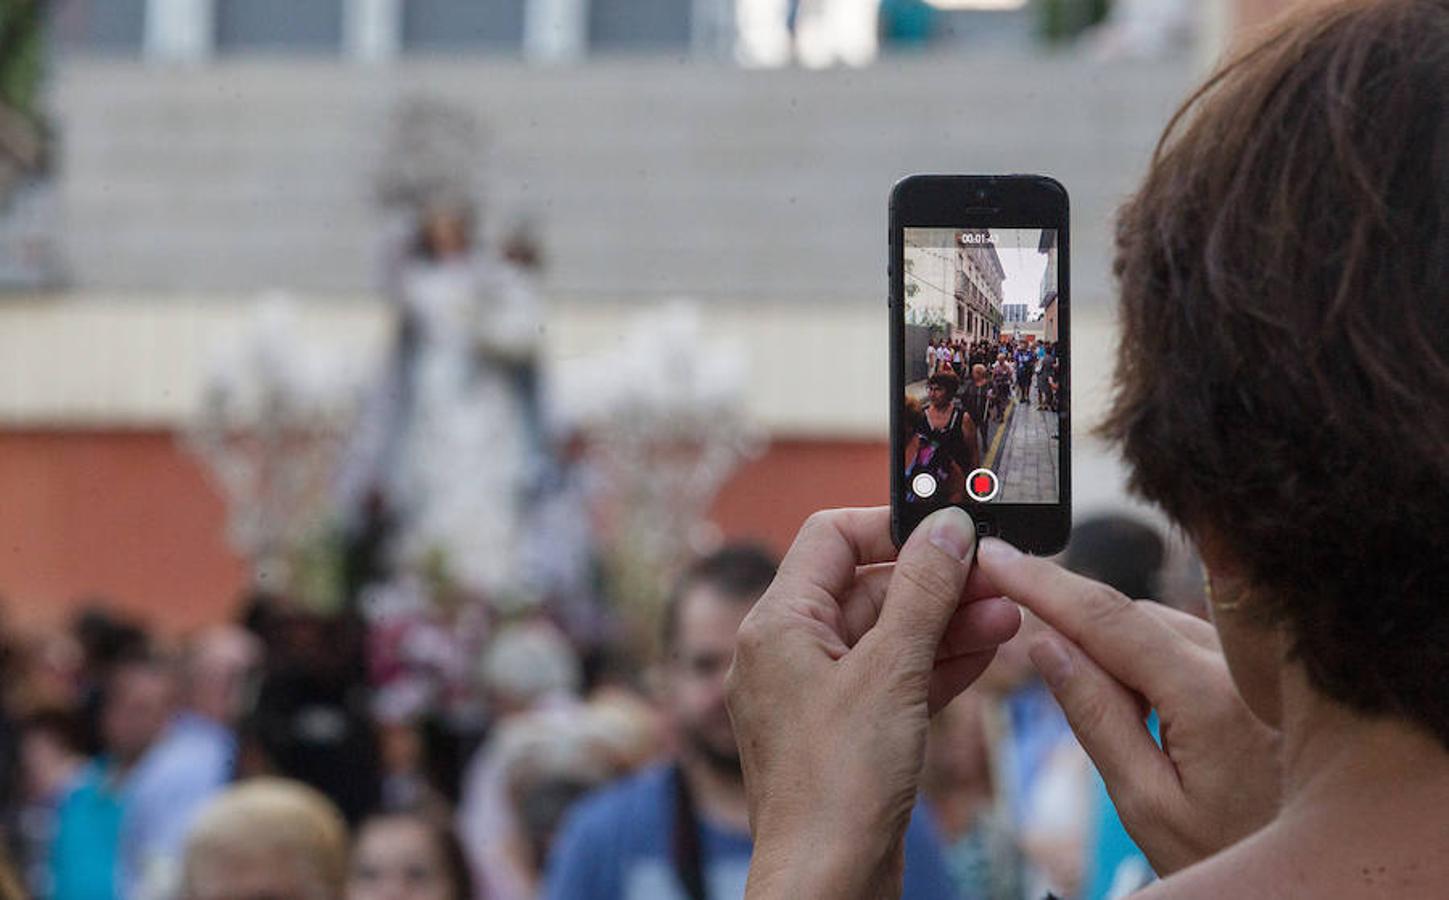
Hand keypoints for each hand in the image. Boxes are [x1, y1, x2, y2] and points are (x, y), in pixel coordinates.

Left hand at [725, 507, 1021, 898]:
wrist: (827, 884)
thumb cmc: (837, 783)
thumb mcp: (890, 672)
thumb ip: (922, 593)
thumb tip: (946, 527)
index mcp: (778, 624)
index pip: (830, 538)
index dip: (891, 526)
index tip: (949, 530)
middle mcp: (789, 652)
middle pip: (867, 588)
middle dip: (936, 583)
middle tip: (997, 579)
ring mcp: (817, 693)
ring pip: (888, 636)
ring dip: (948, 623)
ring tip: (1009, 616)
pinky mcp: (846, 731)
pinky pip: (893, 678)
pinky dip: (937, 664)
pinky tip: (987, 651)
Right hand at [974, 538, 1281, 874]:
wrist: (1308, 876)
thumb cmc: (1227, 852)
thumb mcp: (1145, 802)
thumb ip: (1094, 717)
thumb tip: (1047, 642)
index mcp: (1210, 699)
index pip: (1107, 619)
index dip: (1043, 582)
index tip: (996, 556)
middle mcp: (1242, 667)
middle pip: (1130, 614)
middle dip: (1076, 625)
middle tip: (1037, 664)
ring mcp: (1258, 666)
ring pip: (1158, 624)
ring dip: (1116, 648)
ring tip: (1126, 729)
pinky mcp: (1262, 672)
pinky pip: (1188, 641)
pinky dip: (1150, 657)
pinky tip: (1151, 712)